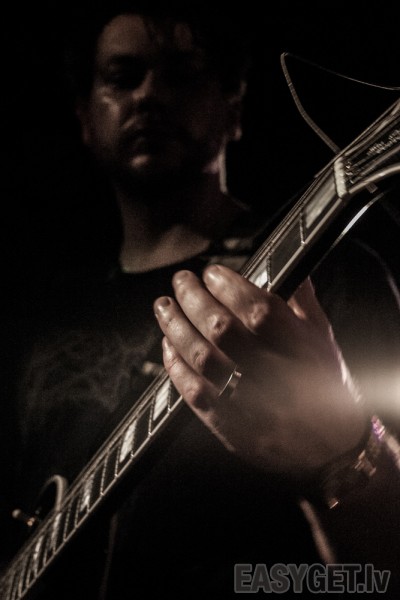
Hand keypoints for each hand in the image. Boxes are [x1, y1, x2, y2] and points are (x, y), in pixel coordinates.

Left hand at [154, 264, 366, 479]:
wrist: (329, 448)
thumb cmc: (326, 385)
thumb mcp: (323, 339)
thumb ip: (302, 302)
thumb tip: (288, 268)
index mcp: (298, 348)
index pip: (257, 309)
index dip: (229, 287)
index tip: (212, 273)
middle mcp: (272, 373)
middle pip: (221, 329)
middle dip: (194, 299)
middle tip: (181, 281)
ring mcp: (248, 401)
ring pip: (201, 357)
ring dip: (176, 328)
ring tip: (164, 307)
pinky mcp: (230, 424)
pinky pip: (194, 392)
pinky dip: (175, 367)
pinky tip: (167, 347)